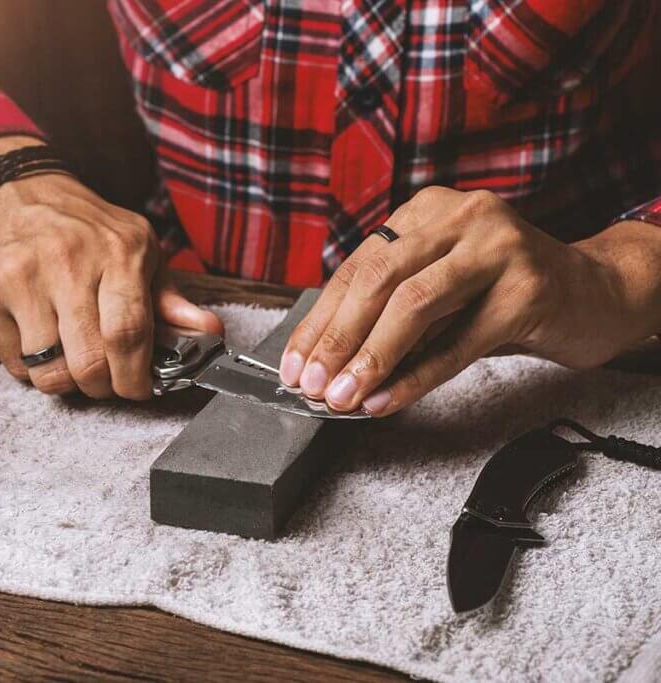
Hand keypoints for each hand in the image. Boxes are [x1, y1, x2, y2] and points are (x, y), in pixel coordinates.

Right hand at [0, 137, 222, 398]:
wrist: (12, 191)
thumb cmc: (83, 229)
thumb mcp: (136, 250)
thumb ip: (170, 299)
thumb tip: (208, 332)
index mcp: (117, 251)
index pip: (128, 333)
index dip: (135, 377)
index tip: (138, 388)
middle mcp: (67, 261)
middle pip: (88, 361)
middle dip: (102, 386)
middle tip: (105, 380)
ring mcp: (20, 277)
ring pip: (49, 370)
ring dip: (65, 380)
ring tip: (71, 358)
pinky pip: (13, 364)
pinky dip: (31, 368)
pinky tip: (39, 341)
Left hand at [279, 186, 660, 415]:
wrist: (595, 293)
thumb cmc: (503, 295)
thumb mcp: (439, 292)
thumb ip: (389, 314)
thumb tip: (328, 364)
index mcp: (426, 212)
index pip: (357, 267)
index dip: (320, 320)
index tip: (294, 364)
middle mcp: (459, 217)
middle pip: (378, 279)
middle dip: (337, 338)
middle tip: (309, 385)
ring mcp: (497, 248)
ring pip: (414, 304)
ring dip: (371, 358)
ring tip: (341, 397)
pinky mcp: (528, 289)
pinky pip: (458, 341)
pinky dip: (416, 376)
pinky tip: (386, 400)